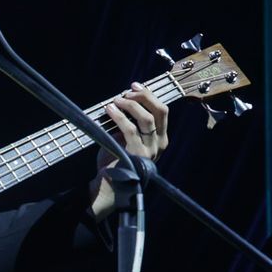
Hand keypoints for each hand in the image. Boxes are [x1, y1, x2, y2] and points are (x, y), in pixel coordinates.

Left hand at [89, 82, 168, 220]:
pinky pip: (130, 129)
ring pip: (147, 118)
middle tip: (127, 92)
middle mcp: (159, 144)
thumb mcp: (128, 139)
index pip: (162, 111)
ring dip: (130, 105)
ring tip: (116, 101)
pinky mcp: (138, 155)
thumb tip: (124, 99)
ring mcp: (150, 150)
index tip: (135, 86)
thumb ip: (131, 122)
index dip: (149, 95)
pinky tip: (110, 110)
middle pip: (160, 111)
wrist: (110, 186)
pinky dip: (119, 116)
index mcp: (160, 139)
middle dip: (144, 96)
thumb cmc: (117, 160)